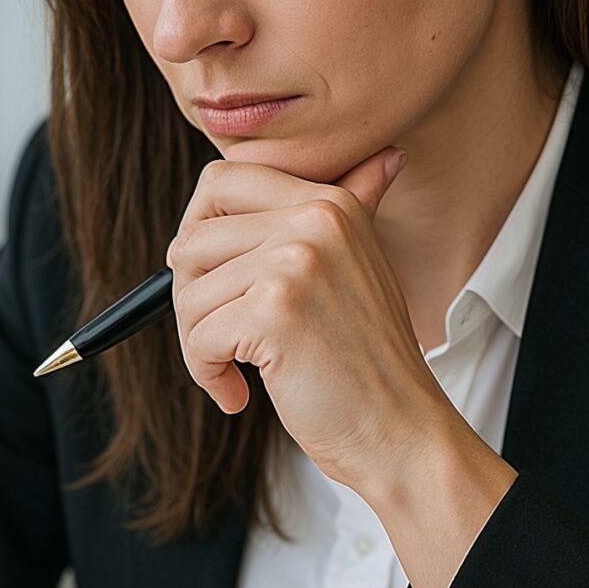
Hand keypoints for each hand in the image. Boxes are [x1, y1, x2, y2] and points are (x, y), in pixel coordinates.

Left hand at [166, 148, 449, 494]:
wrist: (400, 430)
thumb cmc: (367, 360)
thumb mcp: (362, 268)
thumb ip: (357, 207)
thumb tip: (384, 157)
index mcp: (330, 203)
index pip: (220, 179)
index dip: (196, 229)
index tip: (212, 279)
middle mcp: (315, 220)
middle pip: (192, 238)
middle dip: (188, 296)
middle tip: (216, 335)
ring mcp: (296, 263)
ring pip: (188, 292)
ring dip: (196, 343)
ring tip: (233, 368)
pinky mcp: (275, 312)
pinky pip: (197, 336)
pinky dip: (206, 373)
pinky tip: (239, 393)